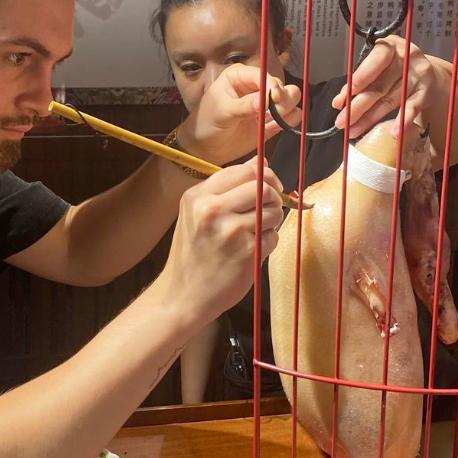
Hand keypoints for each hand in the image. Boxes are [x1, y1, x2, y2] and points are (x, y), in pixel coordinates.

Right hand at [158, 158, 283, 325]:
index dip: (264, 175)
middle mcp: (213, 210)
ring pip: (274, 211)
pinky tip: (251, 252)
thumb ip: (225, 188)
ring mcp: (231, 232)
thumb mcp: (196, 214)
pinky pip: (273, 236)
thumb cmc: (192, 254)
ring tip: (254, 234)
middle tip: (268, 210)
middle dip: (273, 197)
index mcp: (198, 196)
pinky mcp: (247, 253)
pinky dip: (268, 242)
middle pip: (263, 187)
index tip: (269, 187)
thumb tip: (260, 162)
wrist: (183, 296)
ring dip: (272, 222)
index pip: (244, 170)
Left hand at [179, 64, 301, 165]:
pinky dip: (289, 121)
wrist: (204, 148)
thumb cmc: (206, 123)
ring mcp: (265, 104)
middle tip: (274, 112)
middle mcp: (256, 86)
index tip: (274, 99)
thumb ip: (244, 105)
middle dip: (282, 98)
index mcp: (240, 76)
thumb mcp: (222, 112)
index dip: (272, 86)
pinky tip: (279, 125)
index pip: (264, 75)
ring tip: (272, 119)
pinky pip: (290, 116)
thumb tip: (265, 100)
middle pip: (282, 85)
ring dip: (287, 109)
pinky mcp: (271, 121)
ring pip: (291, 98)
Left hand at [332, 35, 436, 139]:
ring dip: (370, 119)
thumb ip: (361, 82)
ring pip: (389, 101)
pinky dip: (402, 121)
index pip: (372, 64)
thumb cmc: (397, 70)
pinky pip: (412, 108)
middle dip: (356, 107)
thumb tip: (339, 102)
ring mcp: (418, 75)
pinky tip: (394, 132)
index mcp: (390, 47)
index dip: (356, 83)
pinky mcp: (426, 92)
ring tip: (354, 130)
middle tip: (341, 122)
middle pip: (378, 86)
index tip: (340, 100)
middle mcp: (406, 57)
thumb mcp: (378, 68)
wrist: (429, 75)